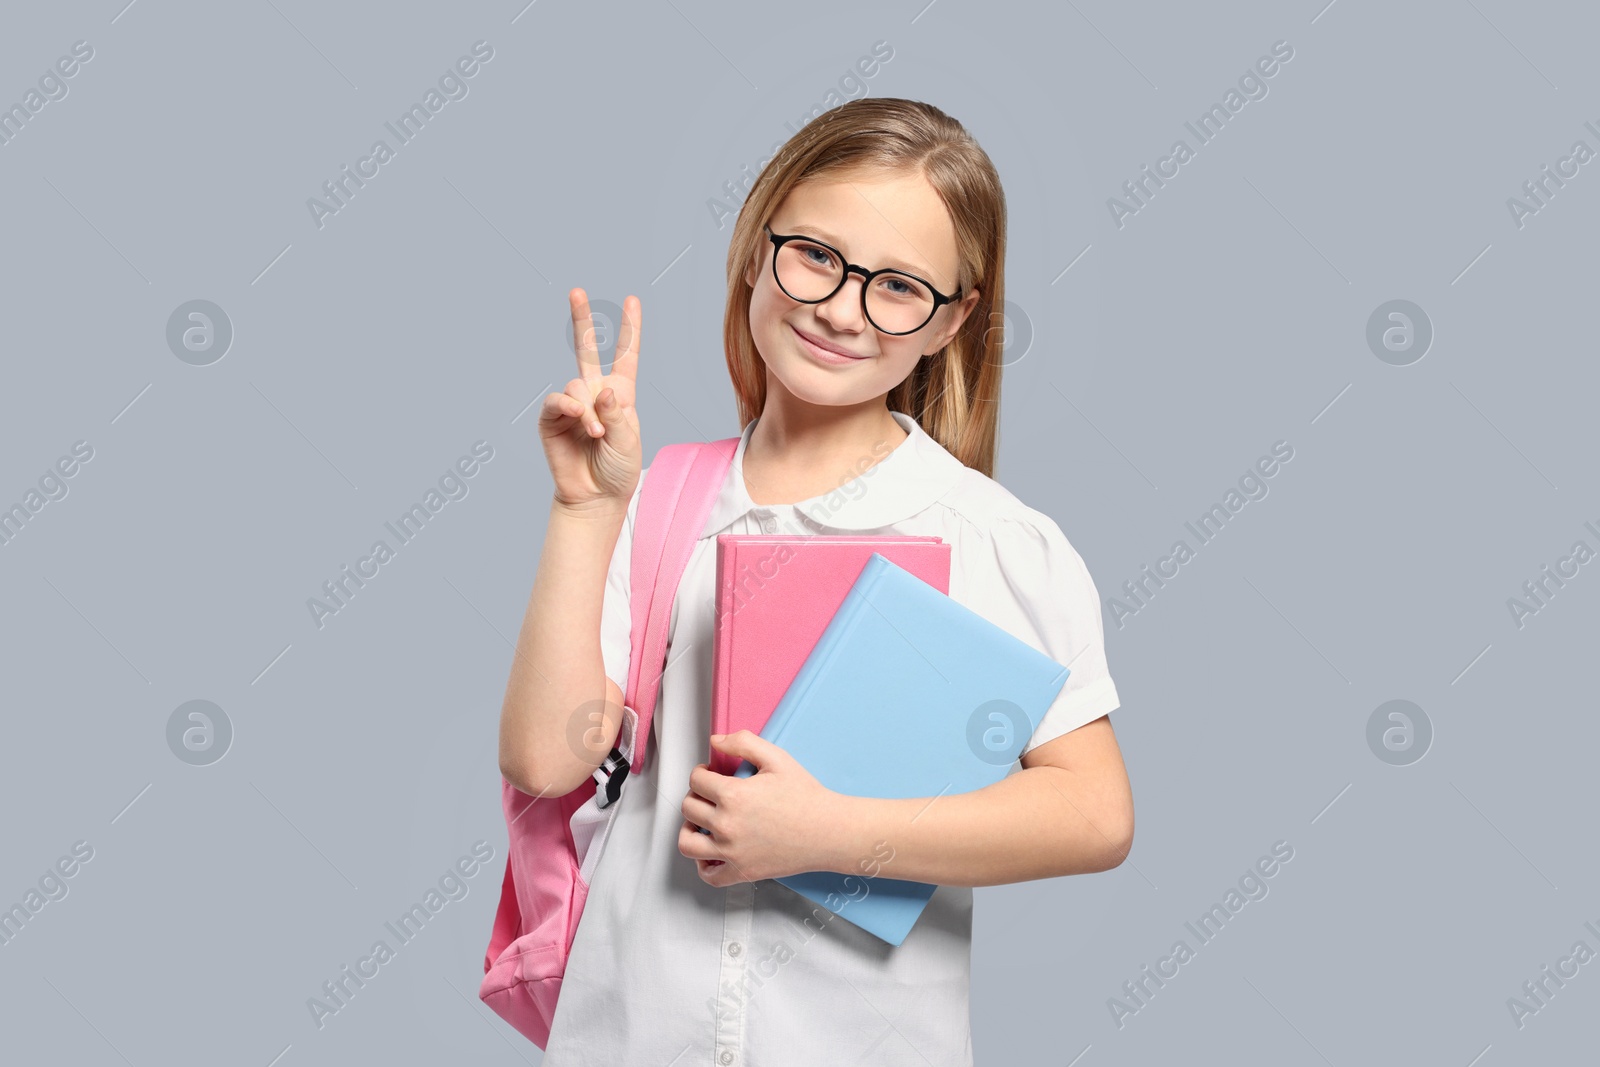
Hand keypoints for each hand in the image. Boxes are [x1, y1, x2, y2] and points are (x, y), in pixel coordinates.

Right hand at [537, 289, 642, 512]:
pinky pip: (557, 401)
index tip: (632, 300)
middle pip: (585, 350)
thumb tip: (601, 390)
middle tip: (576, 291)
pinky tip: (580, 421)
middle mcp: (595, 393)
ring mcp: (572, 404)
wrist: (595, 496)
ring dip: (588, 410)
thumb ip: (618, 414)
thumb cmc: (618, 469)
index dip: (629, 329)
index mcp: (621, 394)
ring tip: (596, 433)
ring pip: (576, 386)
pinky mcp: (552, 419)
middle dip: (581, 319)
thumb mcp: (629, 441)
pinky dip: (570, 409)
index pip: (625, 356)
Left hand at [678, 731, 847, 886]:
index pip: (696, 780)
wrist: (828, 831)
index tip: (711, 774)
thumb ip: (743, 742)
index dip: (701, 772)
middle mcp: (727, 825)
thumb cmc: (806, 796)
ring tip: (703, 821)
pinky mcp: (742, 872)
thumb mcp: (777, 758)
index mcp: (733, 795)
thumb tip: (716, 741)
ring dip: (689, 829)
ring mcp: (732, 852)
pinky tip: (713, 850)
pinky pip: (709, 875)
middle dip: (696, 795)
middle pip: (689, 807)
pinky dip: (703, 864)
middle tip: (711, 794)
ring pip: (687, 842)